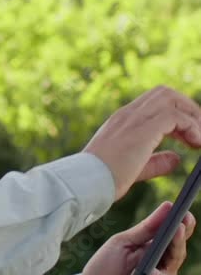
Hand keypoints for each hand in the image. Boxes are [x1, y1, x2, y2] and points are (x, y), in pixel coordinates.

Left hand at [72, 202, 195, 274]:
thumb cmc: (105, 268)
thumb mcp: (122, 244)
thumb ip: (145, 229)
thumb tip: (168, 206)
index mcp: (156, 252)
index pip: (176, 238)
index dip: (184, 227)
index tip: (186, 214)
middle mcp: (163, 272)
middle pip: (176, 258)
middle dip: (178, 244)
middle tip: (177, 230)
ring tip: (150, 273)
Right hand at [83, 86, 200, 200]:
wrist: (86, 182)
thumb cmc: (102, 179)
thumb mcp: (135, 168)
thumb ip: (156, 162)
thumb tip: (176, 159)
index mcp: (122, 120)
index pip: (154, 102)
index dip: (176, 113)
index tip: (187, 136)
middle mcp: (128, 114)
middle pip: (166, 93)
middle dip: (187, 108)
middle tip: (198, 133)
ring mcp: (134, 118)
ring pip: (172, 99)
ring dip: (192, 116)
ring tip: (199, 139)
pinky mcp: (143, 129)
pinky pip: (176, 117)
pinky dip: (191, 127)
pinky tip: (195, 143)